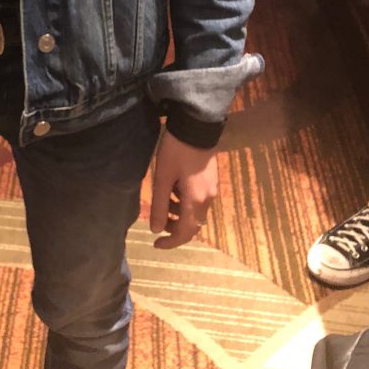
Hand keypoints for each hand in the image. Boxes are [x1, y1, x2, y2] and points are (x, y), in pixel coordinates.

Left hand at [149, 130, 217, 248]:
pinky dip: (185, 201)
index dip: (170, 242)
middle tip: (157, 219)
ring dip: (179, 212)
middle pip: (192, 224)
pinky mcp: (211, 179)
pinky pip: (198, 199)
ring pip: (195, 211)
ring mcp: (212, 188)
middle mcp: (208, 198)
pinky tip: (174, 187)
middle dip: (174, 226)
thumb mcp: (162, 178)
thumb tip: (156, 230)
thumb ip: (159, 205)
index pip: (185, 233)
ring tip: (163, 198)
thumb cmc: (176, 151)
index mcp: (196, 201)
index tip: (156, 243)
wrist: (196, 125)